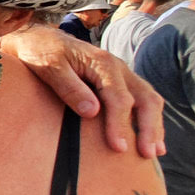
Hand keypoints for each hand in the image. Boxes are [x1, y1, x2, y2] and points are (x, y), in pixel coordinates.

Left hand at [3, 25, 164, 156]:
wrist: (40, 39)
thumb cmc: (42, 53)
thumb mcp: (50, 68)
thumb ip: (70, 88)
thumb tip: (92, 112)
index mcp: (103, 63)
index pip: (119, 98)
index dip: (120, 124)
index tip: (118, 148)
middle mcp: (119, 67)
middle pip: (145, 98)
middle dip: (149, 128)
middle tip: (146, 154)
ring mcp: (122, 74)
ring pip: (150, 98)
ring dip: (154, 125)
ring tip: (155, 152)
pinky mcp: (120, 81)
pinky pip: (143, 99)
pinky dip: (150, 118)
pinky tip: (152, 138)